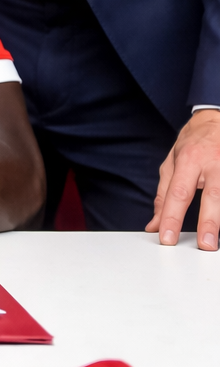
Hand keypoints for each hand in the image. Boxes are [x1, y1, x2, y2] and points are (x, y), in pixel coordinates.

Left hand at [147, 109, 219, 249]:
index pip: (179, 193)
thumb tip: (154, 224)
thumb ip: (163, 195)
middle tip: (205, 245)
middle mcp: (214, 163)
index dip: (172, 217)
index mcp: (190, 159)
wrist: (215, 121)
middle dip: (209, 222)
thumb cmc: (193, 144)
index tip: (167, 237)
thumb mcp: (172, 163)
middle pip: (213, 195)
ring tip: (215, 240)